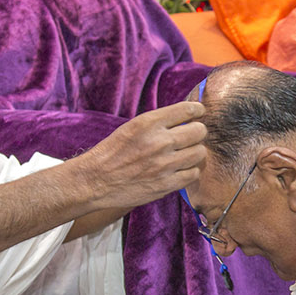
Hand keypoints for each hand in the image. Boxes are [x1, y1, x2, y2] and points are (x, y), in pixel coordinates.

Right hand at [79, 100, 207, 209]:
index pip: (187, 109)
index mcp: (148, 123)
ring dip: (195, 152)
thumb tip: (186, 117)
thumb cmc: (113, 152)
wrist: (96, 180)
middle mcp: (159, 142)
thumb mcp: (132, 127)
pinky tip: (181, 169)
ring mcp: (164, 165)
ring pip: (199, 153)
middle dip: (197, 131)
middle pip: (199, 131)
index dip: (197, 110)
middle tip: (191, 136)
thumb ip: (158, 123)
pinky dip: (190, 171)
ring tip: (186, 154)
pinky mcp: (166, 184)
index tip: (198, 113)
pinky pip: (193, 174)